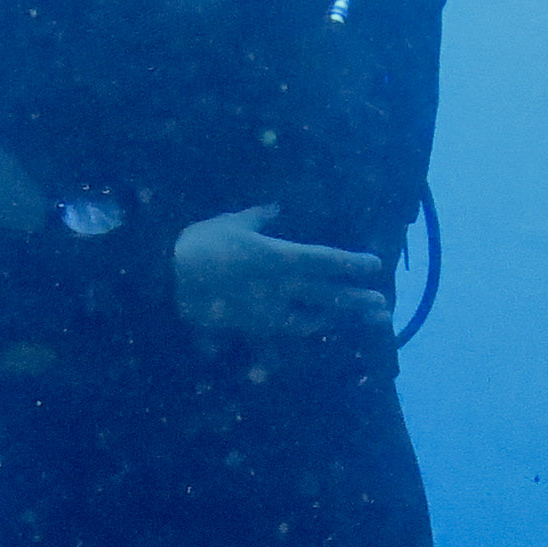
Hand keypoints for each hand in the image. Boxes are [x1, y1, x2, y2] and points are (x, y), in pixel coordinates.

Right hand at [173, 204, 389, 338]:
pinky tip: (296, 339)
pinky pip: (276, 338)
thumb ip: (259, 217)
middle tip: (381, 307)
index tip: (375, 265)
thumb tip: (275, 207)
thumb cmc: (201, 243)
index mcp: (282, 258)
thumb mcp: (233, 222)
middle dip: (358, 302)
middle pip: (330, 298)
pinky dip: (290, 338)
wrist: (166, 279)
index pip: (330, 261)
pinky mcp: (249, 331)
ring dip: (330, 322)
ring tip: (343, 322)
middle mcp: (282, 289)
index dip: (356, 263)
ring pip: (309, 323)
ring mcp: (267, 314)